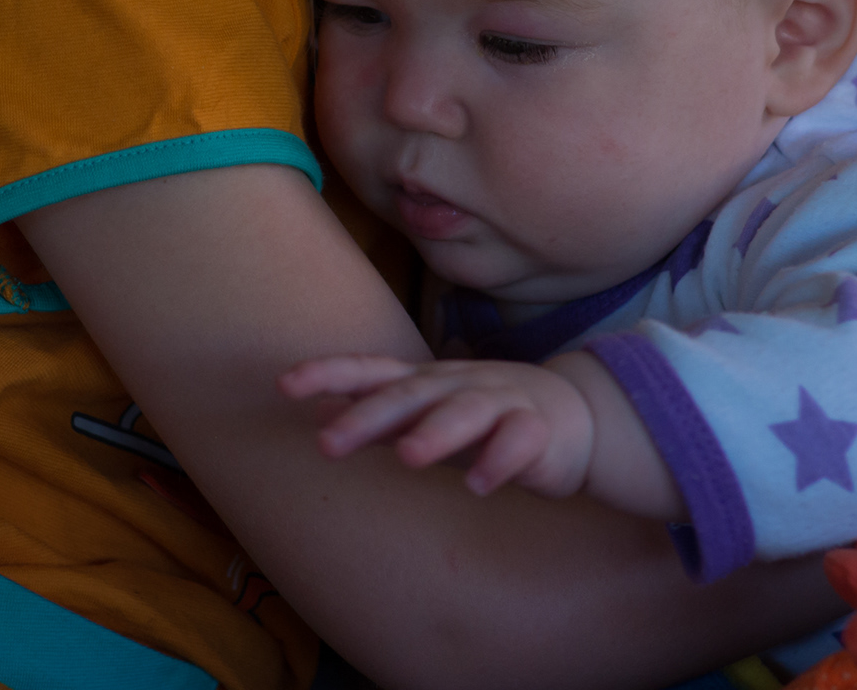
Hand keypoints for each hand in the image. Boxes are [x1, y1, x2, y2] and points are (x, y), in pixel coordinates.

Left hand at [280, 355, 596, 497]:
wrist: (572, 415)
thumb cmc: (484, 415)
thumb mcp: (427, 412)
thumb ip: (379, 415)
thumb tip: (320, 413)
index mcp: (426, 381)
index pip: (371, 371)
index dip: (329, 373)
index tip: (284, 385)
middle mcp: (456, 385)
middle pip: (409, 394)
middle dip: (368, 416)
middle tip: (328, 443)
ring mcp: (499, 402)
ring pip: (465, 412)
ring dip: (435, 432)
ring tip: (408, 458)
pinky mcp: (536, 431)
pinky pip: (518, 443)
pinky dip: (498, 461)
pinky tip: (479, 486)